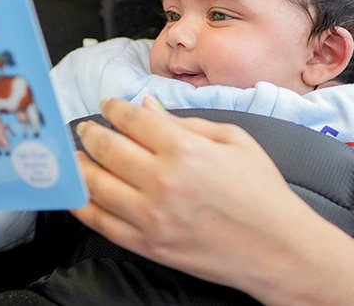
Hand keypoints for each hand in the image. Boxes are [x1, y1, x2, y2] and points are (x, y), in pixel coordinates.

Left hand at [71, 98, 353, 305]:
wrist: (277, 249)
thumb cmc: (262, 193)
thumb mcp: (234, 140)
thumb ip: (186, 121)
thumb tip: (147, 106)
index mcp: (185, 149)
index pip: (132, 120)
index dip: (114, 108)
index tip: (109, 105)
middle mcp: (162, 181)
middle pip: (107, 148)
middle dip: (91, 133)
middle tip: (86, 128)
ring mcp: (151, 216)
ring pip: (95, 184)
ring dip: (80, 165)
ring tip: (76, 156)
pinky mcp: (147, 244)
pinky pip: (100, 222)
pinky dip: (82, 204)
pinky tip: (79, 192)